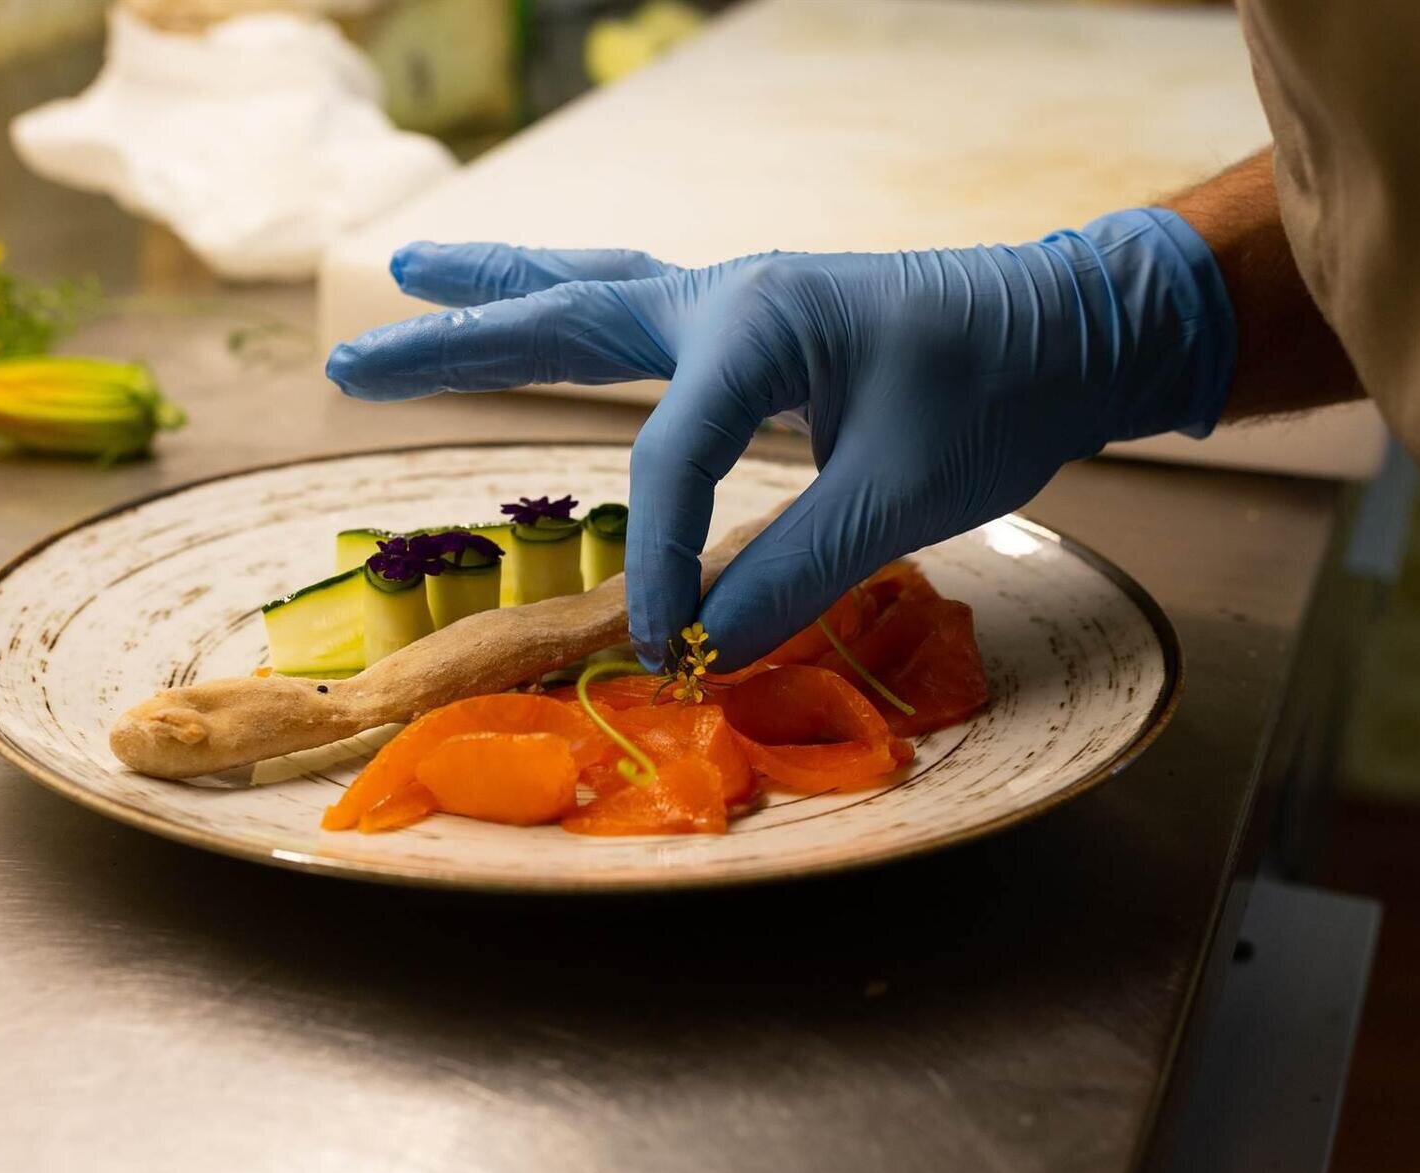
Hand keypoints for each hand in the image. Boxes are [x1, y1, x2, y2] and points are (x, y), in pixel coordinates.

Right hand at [326, 210, 1234, 669]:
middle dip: (455, 344)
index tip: (656, 636)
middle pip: (564, 315)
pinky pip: (631, 306)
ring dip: (493, 297)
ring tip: (403, 281)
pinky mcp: (752, 320)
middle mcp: (727, 294)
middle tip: (350, 361)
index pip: (671, 453)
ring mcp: (734, 297)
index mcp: (760, 322)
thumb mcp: (902, 494)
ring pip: (585, 290)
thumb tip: (702, 645)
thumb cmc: (998, 394)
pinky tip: (536, 308)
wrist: (1069, 328)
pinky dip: (566, 306)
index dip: (655, 552)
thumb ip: (795, 571)